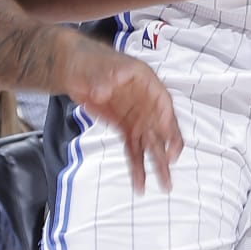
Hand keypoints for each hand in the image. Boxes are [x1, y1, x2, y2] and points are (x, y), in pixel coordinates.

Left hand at [63, 43, 180, 191]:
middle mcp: (148, 106)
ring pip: (149, 145)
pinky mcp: (125, 129)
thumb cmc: (96, 63)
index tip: (171, 144)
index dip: (169, 126)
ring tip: (164, 186)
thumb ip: (104, 80)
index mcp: (150, 86)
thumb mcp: (102, 67)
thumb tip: (101, 92)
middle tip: (169, 172)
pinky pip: (133, 149)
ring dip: (156, 166)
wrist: (79, 71)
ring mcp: (137, 119)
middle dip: (166, 153)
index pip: (164, 107)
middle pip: (161, 131)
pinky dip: (136, 166)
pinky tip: (140, 183)